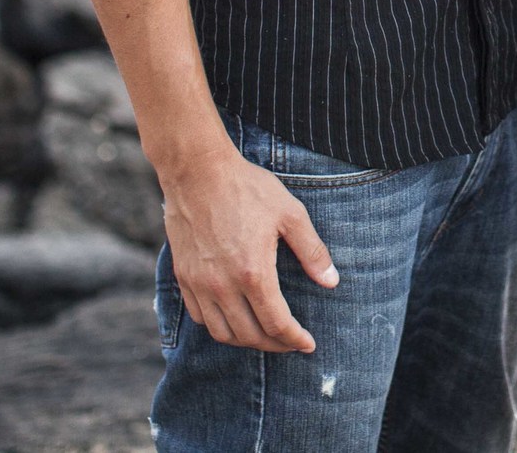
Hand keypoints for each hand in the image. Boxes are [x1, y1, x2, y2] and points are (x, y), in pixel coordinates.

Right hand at [158, 145, 338, 351]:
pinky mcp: (184, 277)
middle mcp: (223, 286)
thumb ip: (312, 251)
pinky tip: (234, 318)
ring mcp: (199, 284)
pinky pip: (200, 317)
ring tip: (265, 335)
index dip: (294, 339)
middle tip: (291, 342)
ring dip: (246, 341)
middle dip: (274, 345)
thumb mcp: (290, 214)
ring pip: (221, 333)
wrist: (197, 172)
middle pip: (249, 335)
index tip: (307, 344)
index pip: (276, 323)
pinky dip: (219, 326)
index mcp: (253, 273)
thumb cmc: (247, 188)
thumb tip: (332, 281)